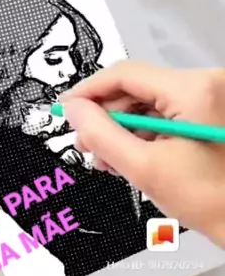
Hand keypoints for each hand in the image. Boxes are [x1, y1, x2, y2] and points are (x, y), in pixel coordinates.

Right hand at [59, 61, 224, 246]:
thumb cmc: (212, 201)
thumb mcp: (145, 169)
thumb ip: (102, 135)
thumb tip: (74, 110)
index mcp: (195, 90)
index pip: (126, 74)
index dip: (89, 91)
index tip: (66, 109)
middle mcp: (207, 84)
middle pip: (137, 88)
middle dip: (106, 116)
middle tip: (84, 143)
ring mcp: (211, 98)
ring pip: (149, 101)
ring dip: (123, 128)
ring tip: (106, 158)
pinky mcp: (212, 113)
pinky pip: (167, 112)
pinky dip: (145, 132)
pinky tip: (129, 156)